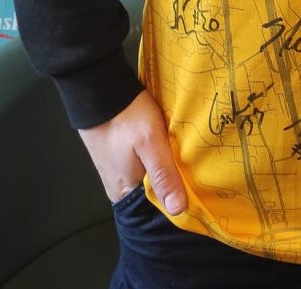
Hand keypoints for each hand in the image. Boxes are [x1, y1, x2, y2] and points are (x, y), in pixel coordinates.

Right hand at [77, 89, 186, 214]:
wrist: (100, 90)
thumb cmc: (126, 116)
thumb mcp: (150, 143)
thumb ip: (163, 175)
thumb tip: (178, 210)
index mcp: (125, 192)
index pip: (159, 207)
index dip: (178, 199)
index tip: (200, 191)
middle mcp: (120, 188)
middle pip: (155, 192)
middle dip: (174, 183)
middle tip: (197, 171)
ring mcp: (119, 172)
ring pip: (150, 177)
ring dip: (167, 168)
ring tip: (187, 159)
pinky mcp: (120, 157)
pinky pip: (144, 165)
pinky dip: (158, 158)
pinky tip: (169, 149)